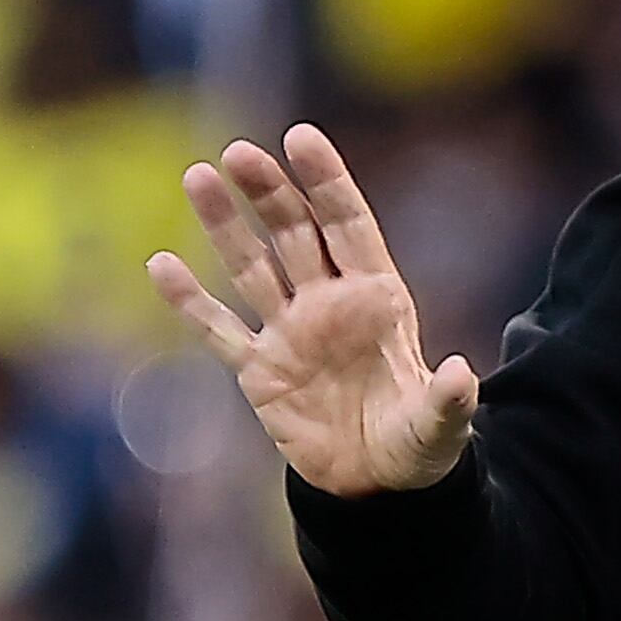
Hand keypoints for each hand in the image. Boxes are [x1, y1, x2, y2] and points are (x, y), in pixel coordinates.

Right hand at [146, 124, 478, 496]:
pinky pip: (219, 330)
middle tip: (239, 153)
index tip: (300, 137)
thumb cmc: (419, 444)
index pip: (348, 225)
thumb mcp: (442, 426)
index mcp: (378, 299)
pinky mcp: (259, 371)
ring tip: (198, 177)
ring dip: (224, 226)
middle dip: (269, 193)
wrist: (378, 484)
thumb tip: (460, 374)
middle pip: (295, 234)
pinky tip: (160, 264)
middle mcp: (330, 304)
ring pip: (251, 268)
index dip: (326, 181)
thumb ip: (449, 399)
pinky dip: (190, 302)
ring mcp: (291, 333)